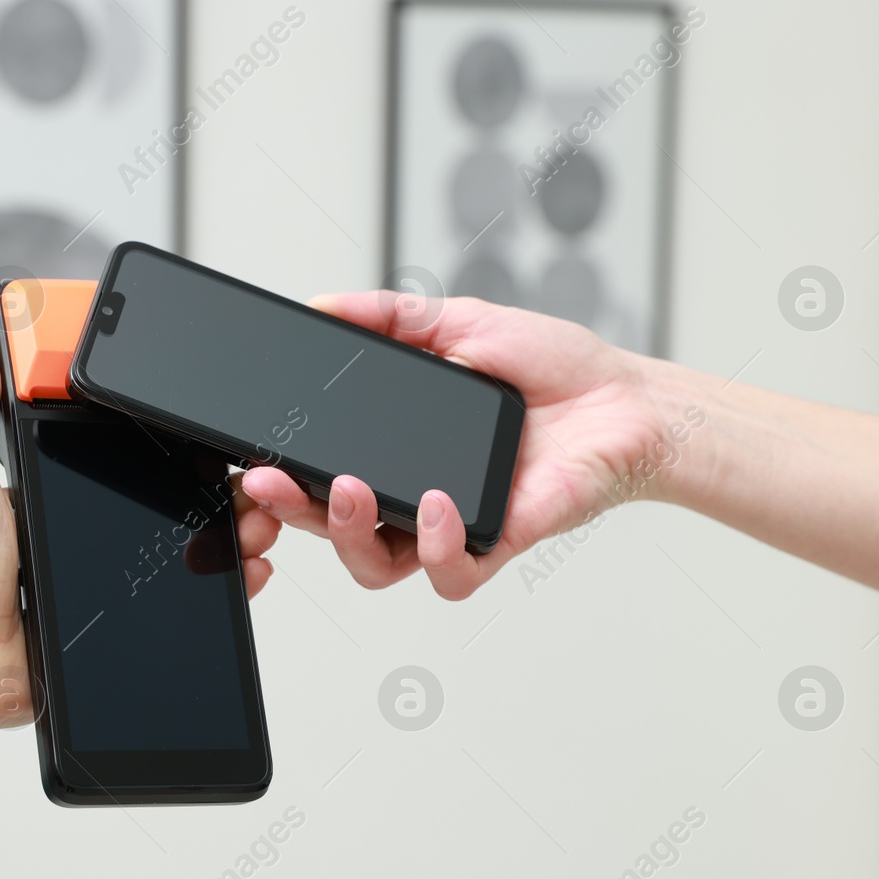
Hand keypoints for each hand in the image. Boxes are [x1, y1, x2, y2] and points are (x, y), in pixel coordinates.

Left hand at [0, 333, 282, 749]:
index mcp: (53, 498)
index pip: (130, 465)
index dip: (176, 452)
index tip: (210, 440)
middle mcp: (82, 540)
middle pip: (171, 508)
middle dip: (220, 494)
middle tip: (249, 484)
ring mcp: (102, 586)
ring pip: (187, 556)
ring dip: (232, 538)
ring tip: (255, 526)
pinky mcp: (112, 630)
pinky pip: (179, 607)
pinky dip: (221, 591)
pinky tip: (243, 575)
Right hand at [242, 292, 692, 600]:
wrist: (627, 399)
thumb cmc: (553, 368)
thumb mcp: (459, 322)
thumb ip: (389, 316)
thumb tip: (321, 305)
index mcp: (393, 449)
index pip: (316, 472)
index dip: (276, 479)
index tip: (250, 459)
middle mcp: (411, 495)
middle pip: (327, 526)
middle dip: (288, 508)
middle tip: (270, 480)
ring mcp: (450, 527)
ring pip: (373, 565)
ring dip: (347, 533)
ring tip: (347, 490)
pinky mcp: (496, 545)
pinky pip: (449, 573)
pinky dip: (435, 547)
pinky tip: (435, 506)